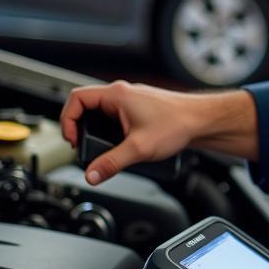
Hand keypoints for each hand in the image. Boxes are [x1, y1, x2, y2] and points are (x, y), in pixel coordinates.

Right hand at [59, 80, 206, 183]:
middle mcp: (123, 93)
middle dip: (80, 127)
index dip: (67, 119)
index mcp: (117, 94)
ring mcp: (131, 100)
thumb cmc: (177, 123)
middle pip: (87, 105)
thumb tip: (91, 175)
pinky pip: (115, 116)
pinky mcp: (139, 109)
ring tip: (99, 147)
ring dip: (96, 129)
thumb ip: (112, 163)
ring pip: (101, 112)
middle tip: (82, 146)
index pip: (77, 98)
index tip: (72, 139)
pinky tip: (118, 144)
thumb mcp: (139, 148)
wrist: (202, 120)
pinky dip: (110, 130)